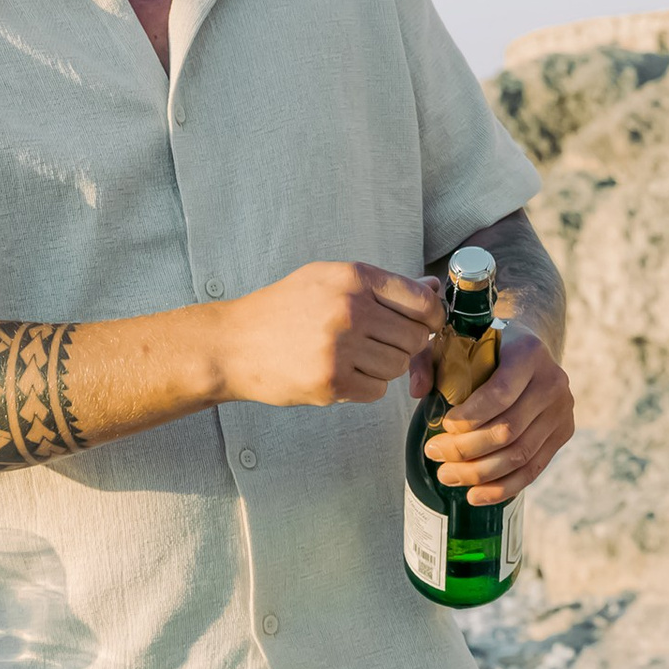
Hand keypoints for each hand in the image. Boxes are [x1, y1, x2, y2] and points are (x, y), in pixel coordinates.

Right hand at [215, 261, 442, 407]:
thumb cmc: (283, 310)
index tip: (427, 325)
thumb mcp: (327, 280)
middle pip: (414, 337)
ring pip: (398, 366)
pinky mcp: (332, 382)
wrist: (233, 344)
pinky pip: (377, 390)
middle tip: (378, 344)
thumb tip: (434, 289)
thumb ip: (382, 286)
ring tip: (353, 358)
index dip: (432, 316)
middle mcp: (350, 309)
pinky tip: (340, 374)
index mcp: (353, 278)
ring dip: (383, 367)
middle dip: (404, 344)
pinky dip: (365, 386)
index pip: (421, 299)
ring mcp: (341, 347)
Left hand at [424, 325, 575, 503]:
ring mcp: (561, 411)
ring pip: (520, 455)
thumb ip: (427, 361)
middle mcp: (552, 382)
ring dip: (480, 473)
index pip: (500, 394)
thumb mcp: (453, 344)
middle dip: (466, 449)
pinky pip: (533, 469)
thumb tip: (418, 391)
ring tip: (448, 475)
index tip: (444, 427)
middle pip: (508, 430)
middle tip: (435, 454)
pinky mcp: (563, 433)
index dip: (470, 417)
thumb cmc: (486, 348)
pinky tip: (475, 495)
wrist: (529, 352)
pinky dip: (503, 487)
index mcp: (528, 354)